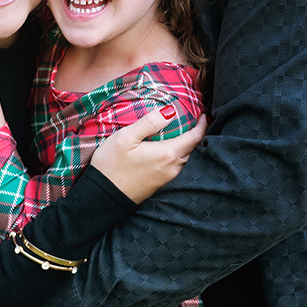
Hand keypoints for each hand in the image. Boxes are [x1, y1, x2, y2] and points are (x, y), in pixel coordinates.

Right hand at [91, 109, 206, 203]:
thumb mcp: (126, 137)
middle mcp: (173, 168)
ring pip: (186, 160)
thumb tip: (171, 110)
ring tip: (185, 134)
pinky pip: (178, 168)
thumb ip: (149, 122)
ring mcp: (168, 178)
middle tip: (195, 121)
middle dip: (197, 135)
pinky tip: (171, 151)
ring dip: (189, 147)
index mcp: (168, 154)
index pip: (195, 137)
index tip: (203, 114)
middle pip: (193, 149)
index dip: (202, 125)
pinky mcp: (161, 185)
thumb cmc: (112, 165)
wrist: (103, 196)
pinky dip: (180, 156)